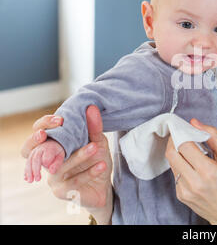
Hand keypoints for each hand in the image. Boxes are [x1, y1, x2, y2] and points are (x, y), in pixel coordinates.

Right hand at [20, 106, 113, 222]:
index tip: (60, 119)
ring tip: (94, 147)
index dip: (44, 124)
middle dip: (41, 139)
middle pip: (31, 149)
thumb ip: (93, 127)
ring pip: (59, 165)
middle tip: (60, 128)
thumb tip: (91, 107)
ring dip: (78, 156)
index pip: (38, 131)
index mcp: (53, 145)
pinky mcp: (61, 190)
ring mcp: (52, 176)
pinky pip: (74, 180)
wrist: (104, 186)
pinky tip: (102, 165)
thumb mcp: (98, 142)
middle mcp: (47, 160)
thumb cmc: (96, 161)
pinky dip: (89, 172)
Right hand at [24, 139, 64, 181]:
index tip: (50, 170)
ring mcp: (33, 153)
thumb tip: (52, 172)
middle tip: (38, 180)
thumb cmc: (57, 152)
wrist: (51, 144)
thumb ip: (57, 164)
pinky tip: (26, 179)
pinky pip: (27, 164)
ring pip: (29, 162)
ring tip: (31, 181)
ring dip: (29, 172)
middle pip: (35, 160)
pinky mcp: (30, 156)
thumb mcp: (60, 156)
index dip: (47, 163)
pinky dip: (26, 171)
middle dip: (35, 170)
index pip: (46, 156)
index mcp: (49, 148)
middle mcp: (39, 149)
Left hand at [165, 118, 216, 224]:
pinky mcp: (181, 195)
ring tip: (189, 151)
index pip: (184, 145)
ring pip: (172, 164)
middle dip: (174, 141)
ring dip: (177, 153)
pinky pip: (175, 175)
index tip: (184, 129)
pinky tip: (191, 167)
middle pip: (172, 153)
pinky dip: (180, 166)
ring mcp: (185, 191)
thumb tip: (195, 123)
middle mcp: (194, 182)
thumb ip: (212, 137)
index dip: (182, 133)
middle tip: (181, 136)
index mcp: (208, 171)